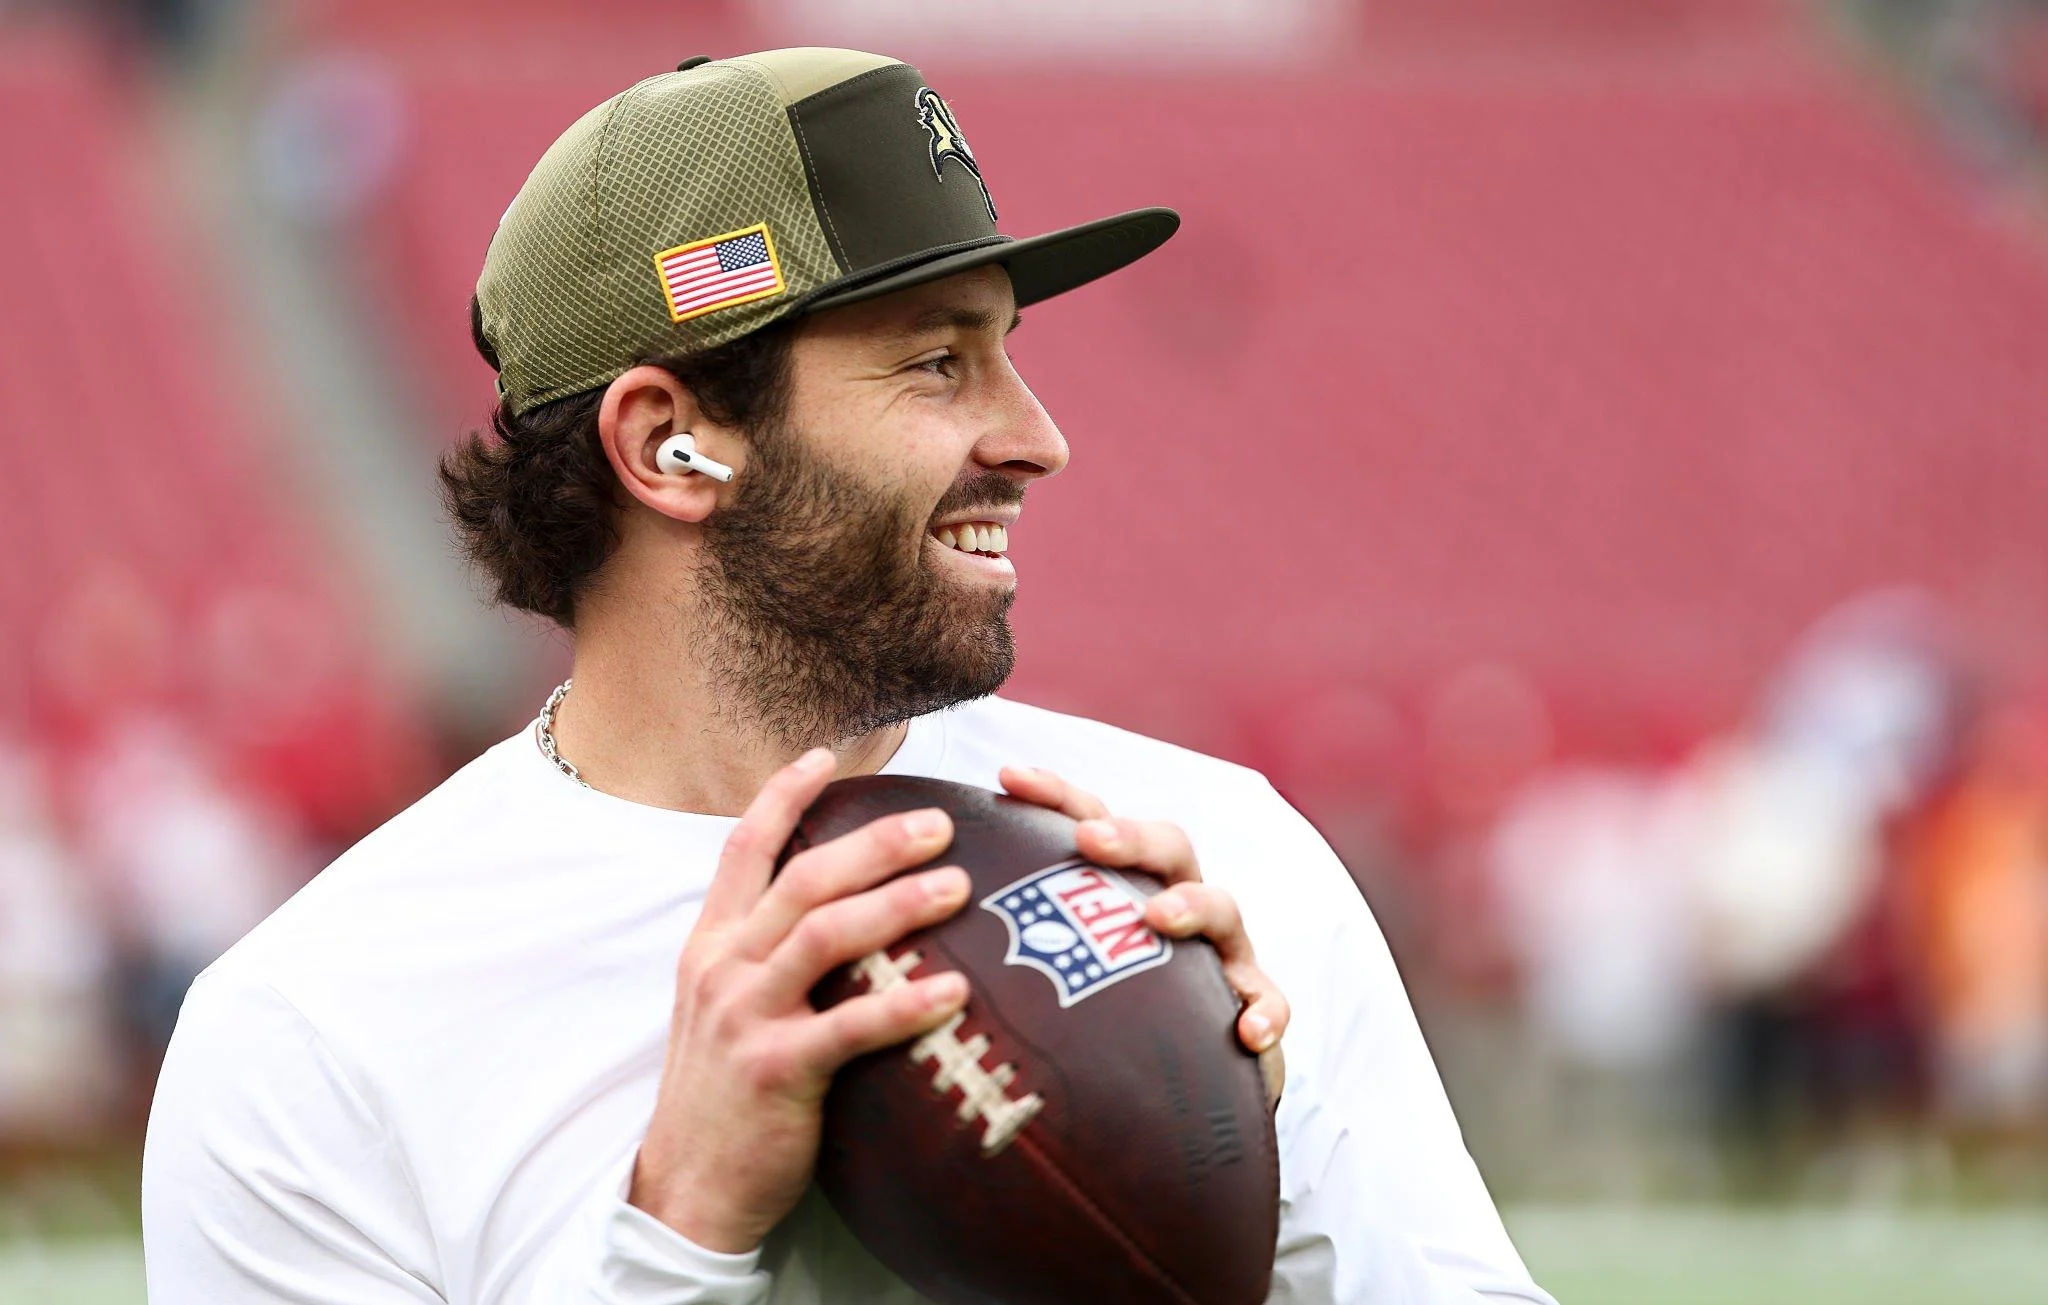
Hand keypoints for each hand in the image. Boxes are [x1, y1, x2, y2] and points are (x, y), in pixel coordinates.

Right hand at [628, 749, 971, 1252]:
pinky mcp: (774, 1071)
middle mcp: (723, 968)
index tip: (825, 753)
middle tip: (940, 825)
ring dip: (897, 904)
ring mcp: (744, 1017)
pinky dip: (904, 1004)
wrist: (689, 1189)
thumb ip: (771, 958)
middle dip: (874, 843)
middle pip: (802, 879)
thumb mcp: (727, 1010)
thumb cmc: (727, 1097)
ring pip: (824, 935)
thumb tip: (848, 913)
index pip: (742, 849)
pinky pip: (849, 1027)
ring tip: (959, 888)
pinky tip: (954, 989)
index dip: (782, 794)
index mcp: (711, 946)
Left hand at [998, 767, 1289, 1109]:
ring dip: (1191, 906)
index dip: (1054, 794)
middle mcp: (1173, 901)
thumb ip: (990, 936)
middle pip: (1166, 845)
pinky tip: (1247, 1032)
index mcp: (1120, 883)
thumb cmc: (1088, 1013)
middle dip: (1128, 836)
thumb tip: (883, 915)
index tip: (1005, 776)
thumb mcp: (1041, 967)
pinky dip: (1264, 1009)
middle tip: (1087, 840)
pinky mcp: (1250, 1004)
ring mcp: (1218, 953)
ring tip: (1156, 918)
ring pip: (1221, 908)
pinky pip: (1269, 1000)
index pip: (1091, 819)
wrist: (1166, 1090)